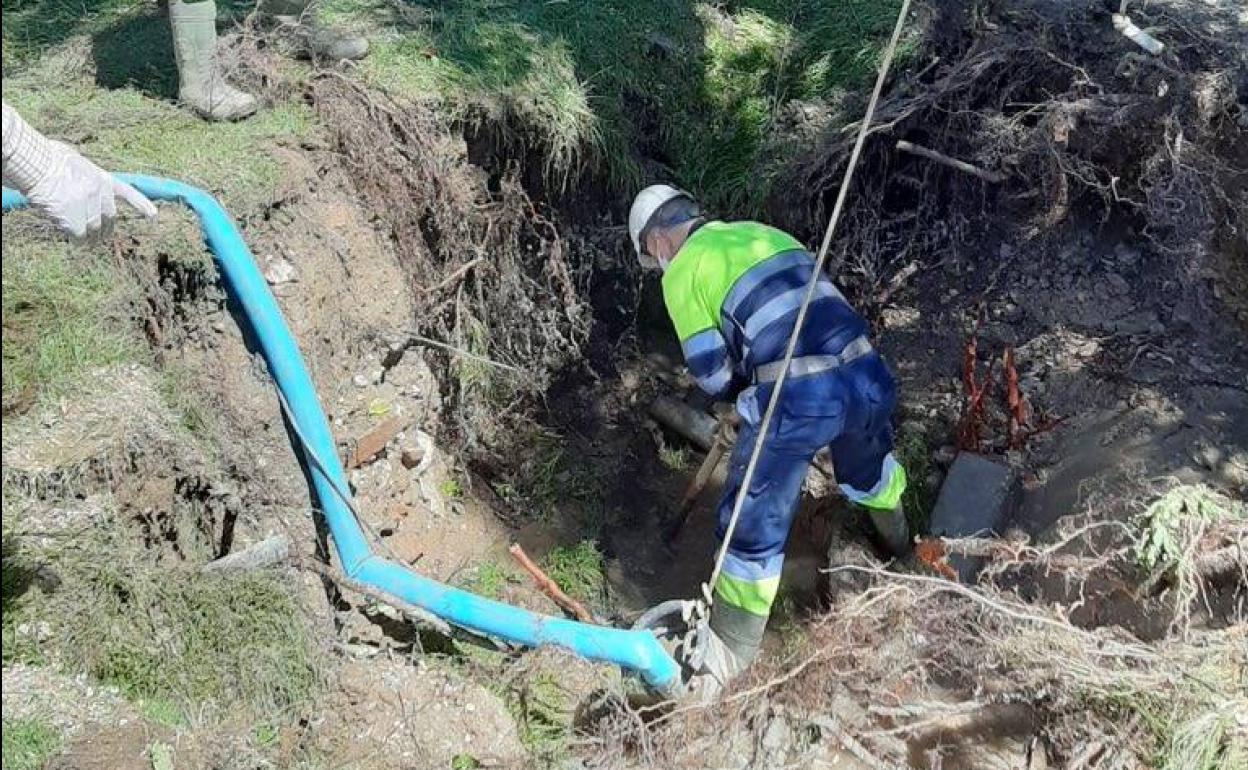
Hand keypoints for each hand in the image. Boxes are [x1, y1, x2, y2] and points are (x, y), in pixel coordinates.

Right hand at [26, 141, 156, 238]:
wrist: (34, 163)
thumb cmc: (47, 159)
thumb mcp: (75, 162)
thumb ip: (85, 177)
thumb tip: (80, 191)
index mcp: (101, 177)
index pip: (126, 192)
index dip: (140, 204)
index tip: (154, 215)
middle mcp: (99, 191)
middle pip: (108, 218)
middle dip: (104, 230)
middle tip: (98, 239)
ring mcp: (88, 204)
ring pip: (94, 229)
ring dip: (90, 238)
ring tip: (84, 242)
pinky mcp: (74, 216)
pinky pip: (79, 235)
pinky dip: (77, 240)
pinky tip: (72, 239)